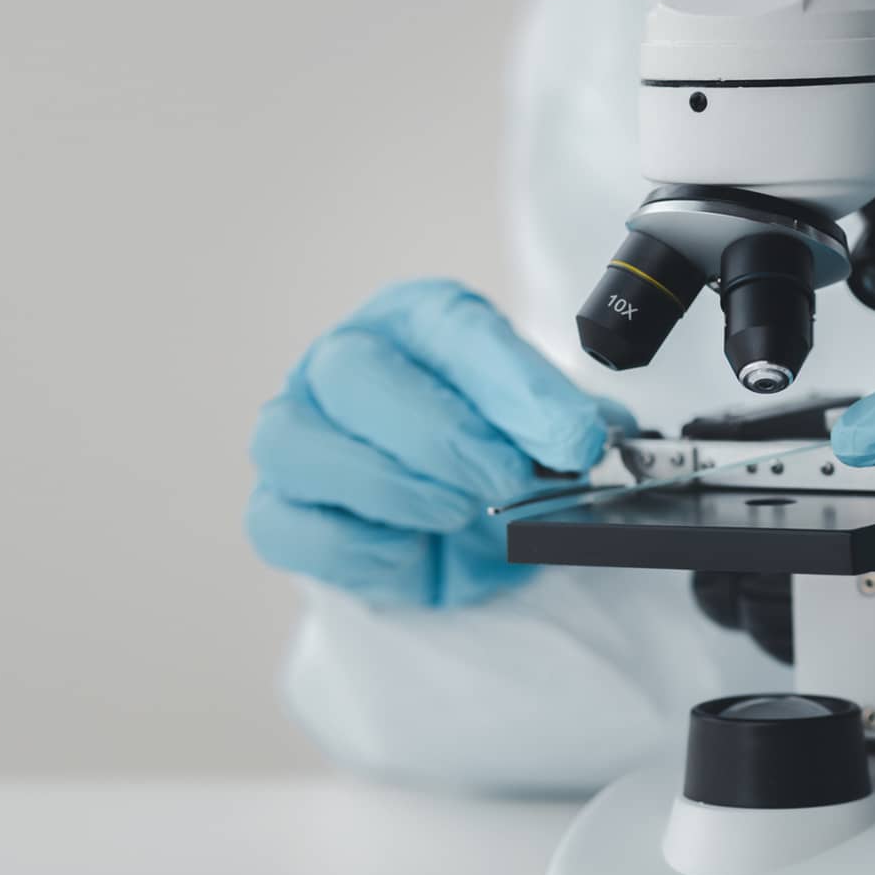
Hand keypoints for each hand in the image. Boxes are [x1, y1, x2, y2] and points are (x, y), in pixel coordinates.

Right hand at [250, 279, 626, 606]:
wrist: (454, 529)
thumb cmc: (491, 459)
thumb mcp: (543, 436)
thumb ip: (567, 428)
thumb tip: (599, 433)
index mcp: (418, 323)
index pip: (454, 331)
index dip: (516, 387)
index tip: (575, 439)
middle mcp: (344, 363)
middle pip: (356, 373)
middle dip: (443, 435)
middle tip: (508, 481)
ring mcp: (295, 432)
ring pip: (297, 441)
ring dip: (391, 485)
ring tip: (457, 514)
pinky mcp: (274, 509)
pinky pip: (287, 524)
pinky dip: (356, 547)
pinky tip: (410, 550)